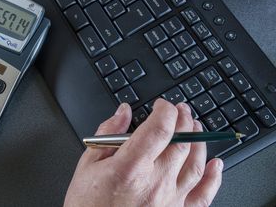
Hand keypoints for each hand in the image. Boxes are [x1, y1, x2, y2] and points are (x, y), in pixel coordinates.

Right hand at [65, 99, 222, 206]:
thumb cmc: (87, 205)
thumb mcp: (87, 165)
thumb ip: (108, 134)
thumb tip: (123, 113)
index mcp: (130, 168)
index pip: (160, 128)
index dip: (165, 110)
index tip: (161, 106)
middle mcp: (153, 183)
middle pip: (181, 142)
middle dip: (183, 119)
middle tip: (180, 110)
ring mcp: (168, 200)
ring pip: (195, 164)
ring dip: (199, 141)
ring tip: (196, 127)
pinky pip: (203, 195)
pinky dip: (214, 178)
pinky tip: (216, 164)